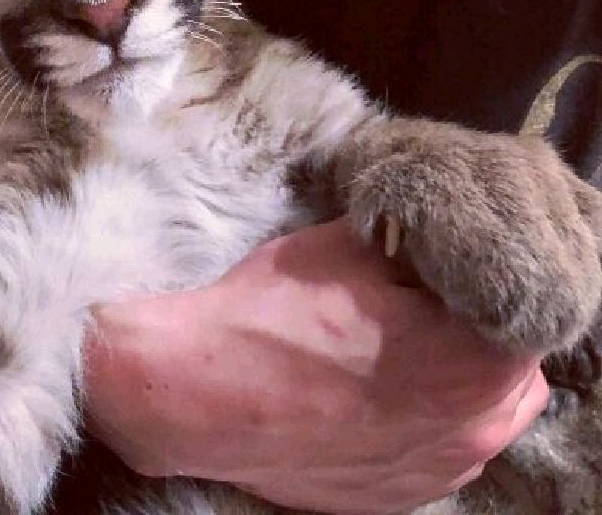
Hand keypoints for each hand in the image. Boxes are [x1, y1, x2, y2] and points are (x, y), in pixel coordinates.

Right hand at [83, 218, 548, 514]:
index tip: (453, 265)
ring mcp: (433, 475)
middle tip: (430, 301)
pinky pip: (438, 452)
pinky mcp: (393, 498)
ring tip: (399, 346)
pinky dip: (424, 418)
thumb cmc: (272, 315)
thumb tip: (438, 236)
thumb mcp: (347, 247)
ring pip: (482, 419)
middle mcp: (470, 433)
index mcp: (472, 364)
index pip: (525, 312)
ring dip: (459, 380)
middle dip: (484, 332)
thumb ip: (413, 240)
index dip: (491, 279)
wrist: (200, 394)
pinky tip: (373, 389)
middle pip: (514, 373)